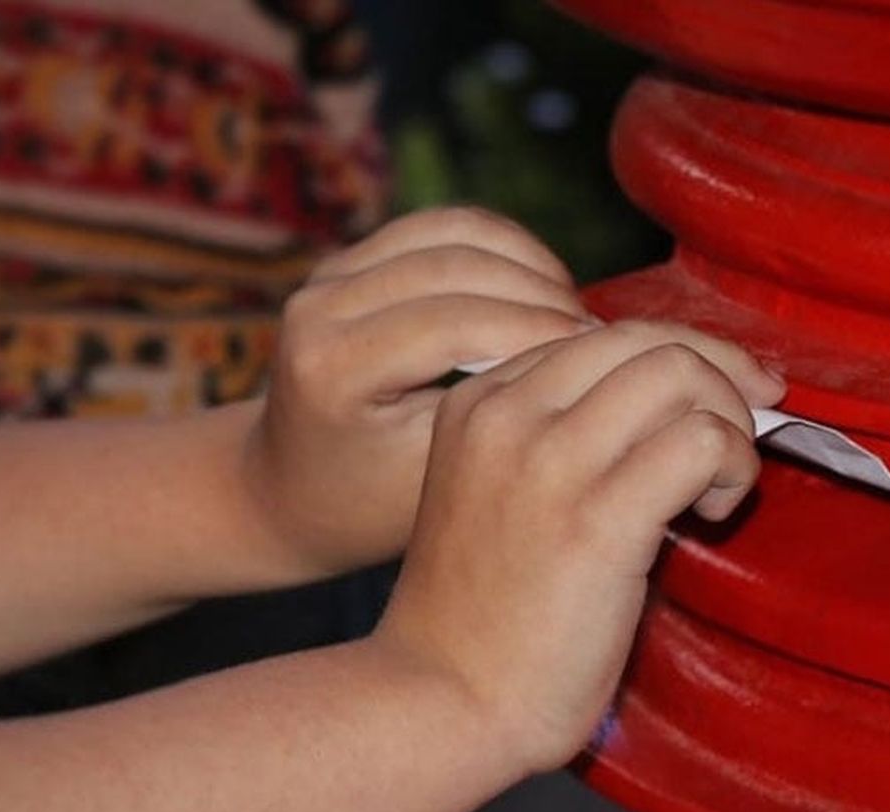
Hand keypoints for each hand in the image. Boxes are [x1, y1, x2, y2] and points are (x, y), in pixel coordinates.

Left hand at [243, 207, 592, 579]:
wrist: (288, 492)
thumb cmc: (368, 506)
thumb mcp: (436, 479)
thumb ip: (497, 418)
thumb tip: (592, 364)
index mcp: (333, 368)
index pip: (454, 321)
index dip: (537, 329)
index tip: (600, 353)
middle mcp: (320, 308)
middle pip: (457, 264)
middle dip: (542, 293)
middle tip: (601, 334)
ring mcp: (330, 275)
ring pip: (455, 231)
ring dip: (528, 261)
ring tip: (572, 312)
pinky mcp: (349, 260)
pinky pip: (440, 226)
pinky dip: (501, 246)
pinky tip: (540, 287)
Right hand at [375, 321, 785, 773]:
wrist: (441, 702)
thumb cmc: (482, 616)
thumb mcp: (495, 492)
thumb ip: (558, 437)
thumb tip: (670, 406)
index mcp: (479, 400)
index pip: (601, 334)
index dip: (676, 358)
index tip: (718, 396)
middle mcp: (509, 413)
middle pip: (645, 340)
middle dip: (718, 375)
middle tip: (746, 429)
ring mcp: (550, 462)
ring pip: (678, 373)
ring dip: (728, 421)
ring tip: (720, 483)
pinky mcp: (598, 519)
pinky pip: (700, 440)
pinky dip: (731, 465)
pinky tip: (713, 512)